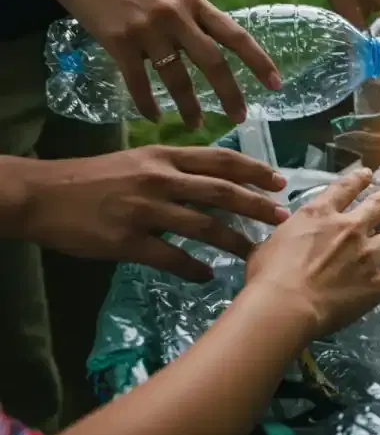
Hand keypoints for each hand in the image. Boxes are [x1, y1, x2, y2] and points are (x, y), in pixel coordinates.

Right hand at [22, 146, 288, 281]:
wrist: (43, 195)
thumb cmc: (92, 178)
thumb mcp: (138, 160)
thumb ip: (174, 168)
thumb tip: (215, 179)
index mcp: (164, 157)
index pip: (220, 160)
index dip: (254, 170)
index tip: (280, 182)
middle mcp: (160, 180)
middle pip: (221, 191)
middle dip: (257, 205)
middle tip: (283, 219)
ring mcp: (145, 210)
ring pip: (203, 226)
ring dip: (235, 241)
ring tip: (256, 254)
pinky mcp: (128, 240)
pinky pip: (171, 257)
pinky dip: (194, 269)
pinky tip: (208, 277)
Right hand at [51, 0, 280, 126]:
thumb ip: (196, 18)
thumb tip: (220, 48)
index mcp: (195, 3)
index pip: (236, 36)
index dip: (259, 62)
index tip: (277, 85)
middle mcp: (177, 16)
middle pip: (213, 62)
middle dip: (230, 94)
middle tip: (240, 118)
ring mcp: (148, 29)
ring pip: (177, 78)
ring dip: (189, 107)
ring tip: (196, 125)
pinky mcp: (119, 42)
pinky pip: (139, 82)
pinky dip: (148, 104)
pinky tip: (155, 117)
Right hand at [245, 169, 379, 337]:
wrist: (286, 303)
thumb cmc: (268, 275)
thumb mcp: (268, 244)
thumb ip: (284, 236)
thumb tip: (284, 236)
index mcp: (320, 215)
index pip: (343, 189)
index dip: (357, 179)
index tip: (368, 173)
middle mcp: (349, 228)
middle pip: (378, 206)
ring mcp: (367, 254)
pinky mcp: (378, 282)